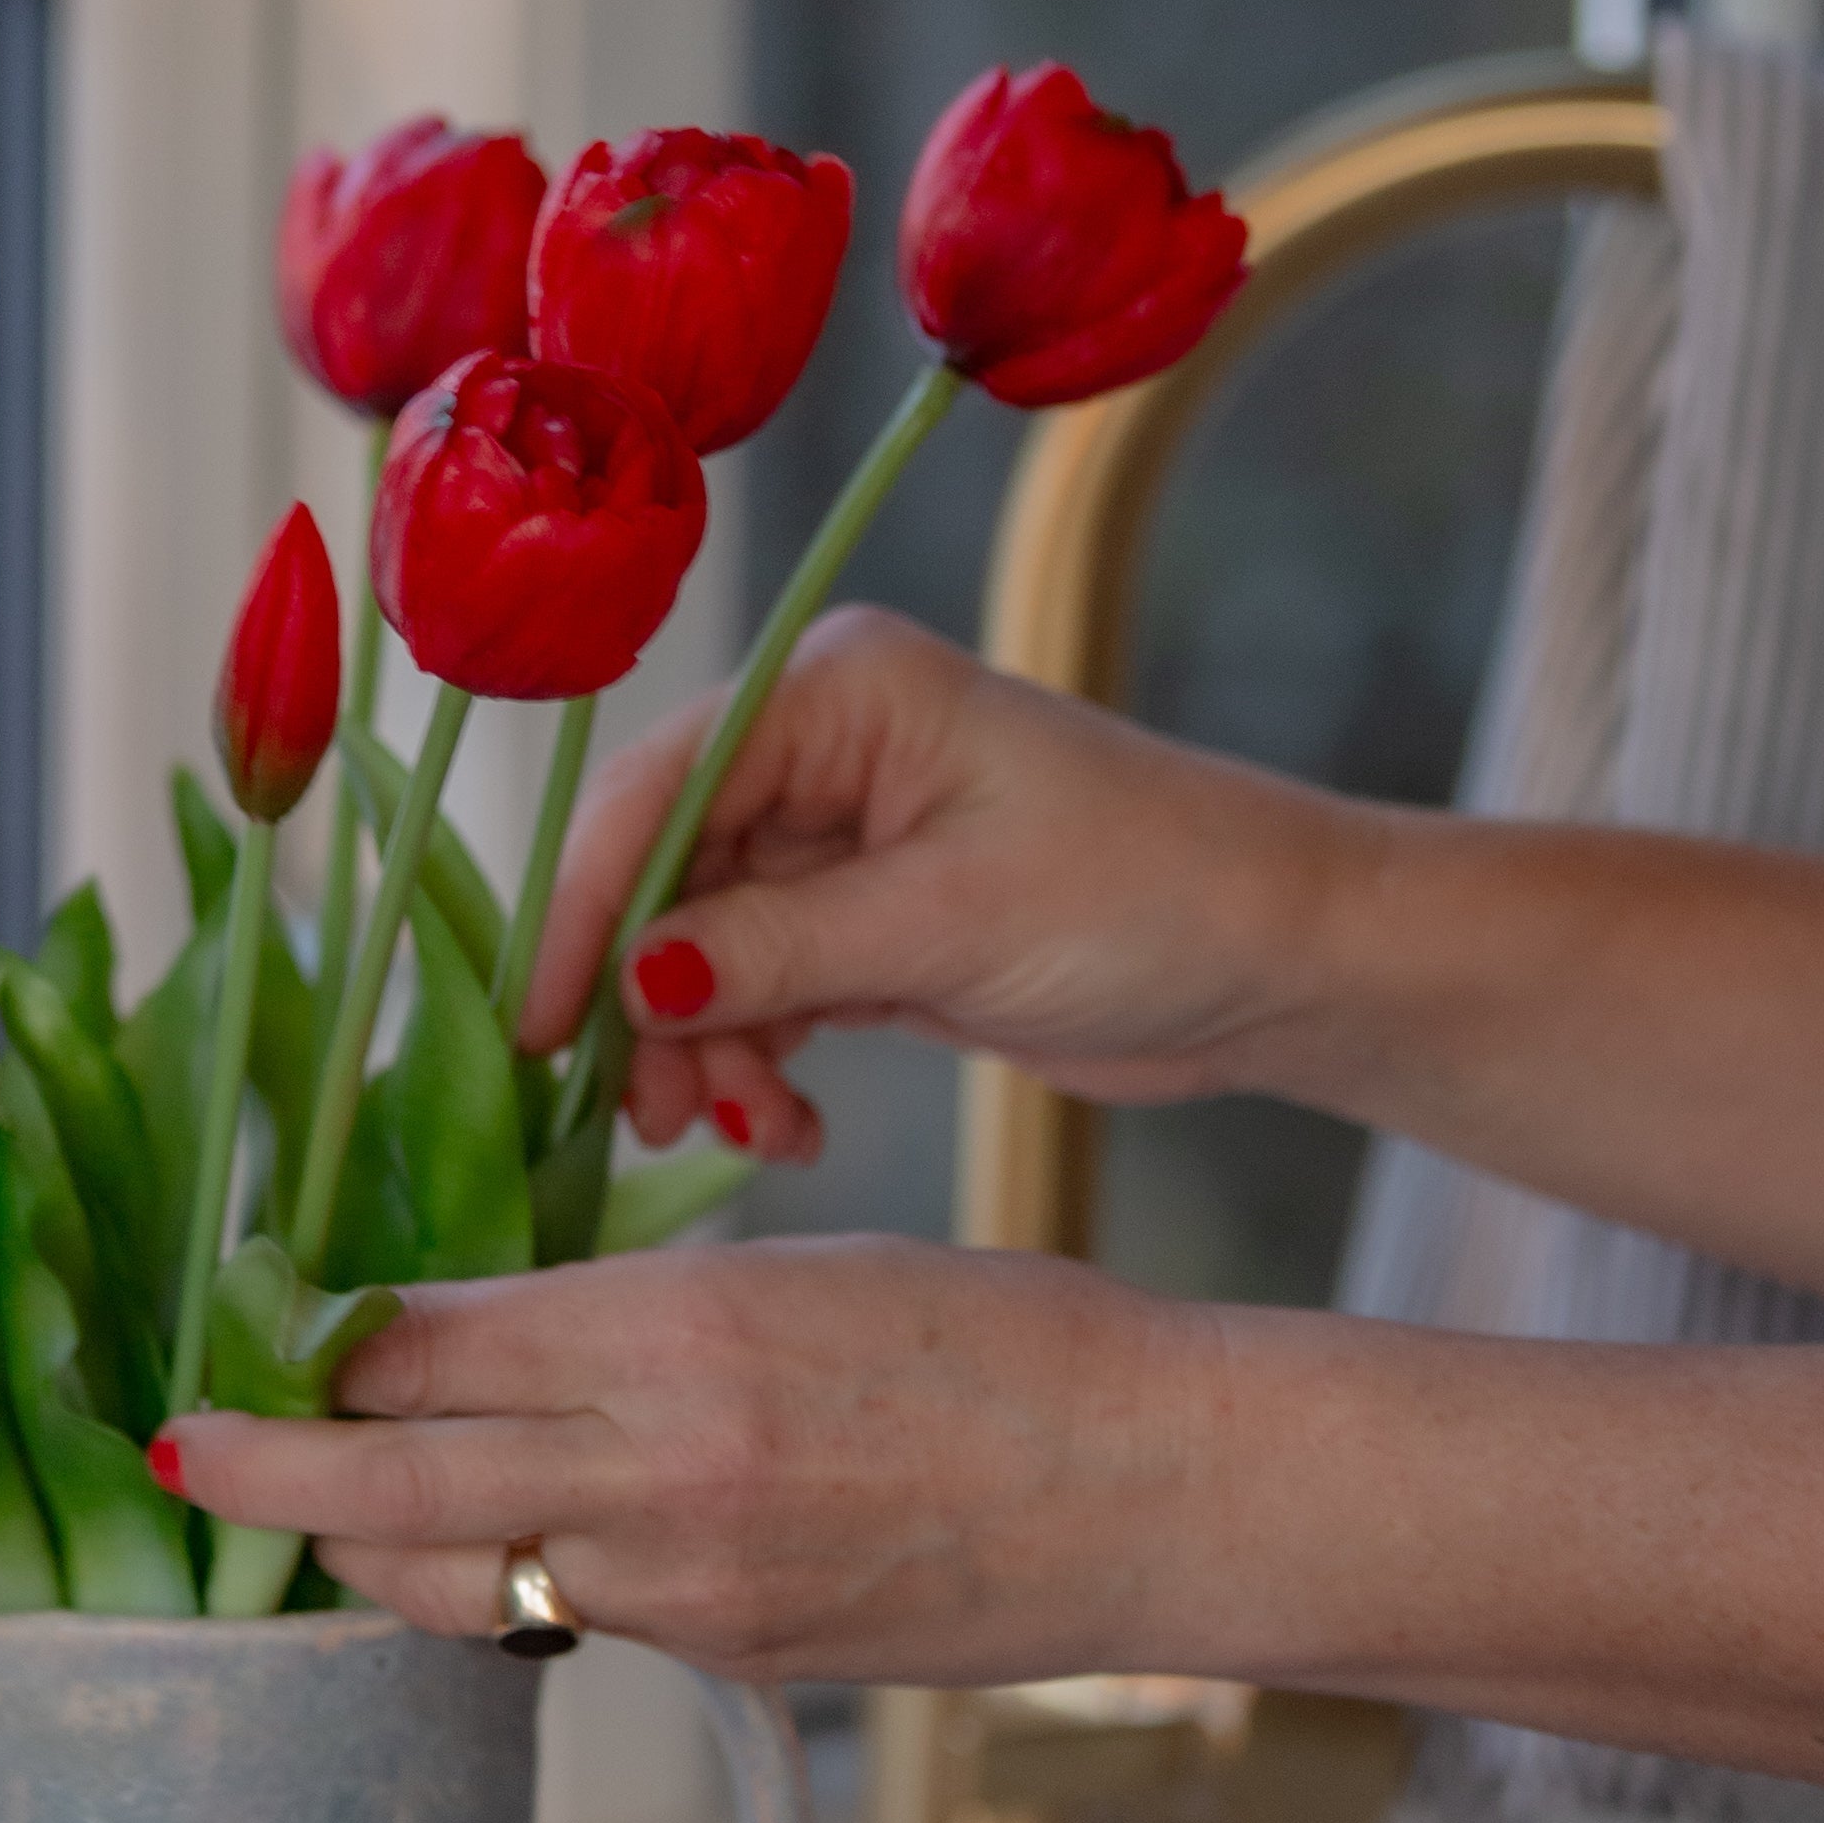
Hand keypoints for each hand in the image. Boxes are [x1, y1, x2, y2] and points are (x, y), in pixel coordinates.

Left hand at [159, 1232, 1217, 1681]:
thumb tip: (495, 1338)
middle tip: (179, 1457)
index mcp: (679, 1337)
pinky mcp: (736, 1662)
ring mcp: (695, 1590)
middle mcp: (663, 1474)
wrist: (1159, 1493)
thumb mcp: (802, 1272)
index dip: (318, 1350)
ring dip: (380, 1548)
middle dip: (267, 1479)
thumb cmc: (1007, 1341)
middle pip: (396, 1490)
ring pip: (468, 1581)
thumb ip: (635, 1316)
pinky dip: (517, 1579)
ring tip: (322, 1509)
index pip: (429, 1350)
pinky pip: (578, 1621)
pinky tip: (503, 1536)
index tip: (246, 1334)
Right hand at [520, 606, 1353, 1162]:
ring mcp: (841, 836)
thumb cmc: (1146, 894)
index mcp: (835, 689)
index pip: (656, 790)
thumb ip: (773, 950)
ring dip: (705, 1049)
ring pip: (701, 948)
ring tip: (744, 1132)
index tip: (542, 1025)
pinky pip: (759, 991)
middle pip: (663, 873)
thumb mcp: (947, 923)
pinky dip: (758, 1063)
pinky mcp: (867, 920)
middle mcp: (821, 746)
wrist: (1281, 960)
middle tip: (646, 1114)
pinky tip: (789, 1127)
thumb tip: (629, 982)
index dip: (585, 909)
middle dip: (647, 999)